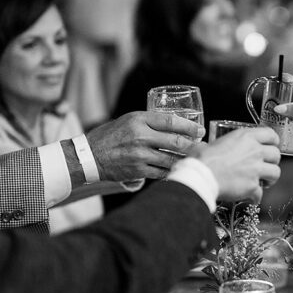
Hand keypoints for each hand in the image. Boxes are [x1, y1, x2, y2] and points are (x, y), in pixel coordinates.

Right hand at [87, 111, 204, 181]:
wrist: (90, 156)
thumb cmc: (112, 136)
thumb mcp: (130, 120)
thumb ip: (151, 122)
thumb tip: (177, 126)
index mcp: (139, 120)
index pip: (171, 121)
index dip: (189, 126)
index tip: (199, 130)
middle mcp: (140, 136)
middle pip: (175, 142)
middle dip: (193, 145)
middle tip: (202, 146)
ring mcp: (139, 155)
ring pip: (171, 159)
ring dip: (185, 160)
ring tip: (194, 159)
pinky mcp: (138, 171)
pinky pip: (162, 172)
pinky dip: (171, 171)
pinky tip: (177, 170)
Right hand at [199, 126, 280, 202]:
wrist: (201, 177)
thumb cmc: (202, 161)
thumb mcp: (207, 144)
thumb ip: (212, 145)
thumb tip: (204, 147)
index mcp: (245, 137)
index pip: (271, 134)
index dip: (273, 141)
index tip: (271, 146)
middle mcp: (254, 151)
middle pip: (276, 154)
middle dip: (272, 161)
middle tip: (265, 166)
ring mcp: (256, 169)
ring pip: (276, 173)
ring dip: (270, 178)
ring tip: (263, 182)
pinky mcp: (253, 186)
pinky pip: (260, 193)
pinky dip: (255, 196)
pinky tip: (250, 197)